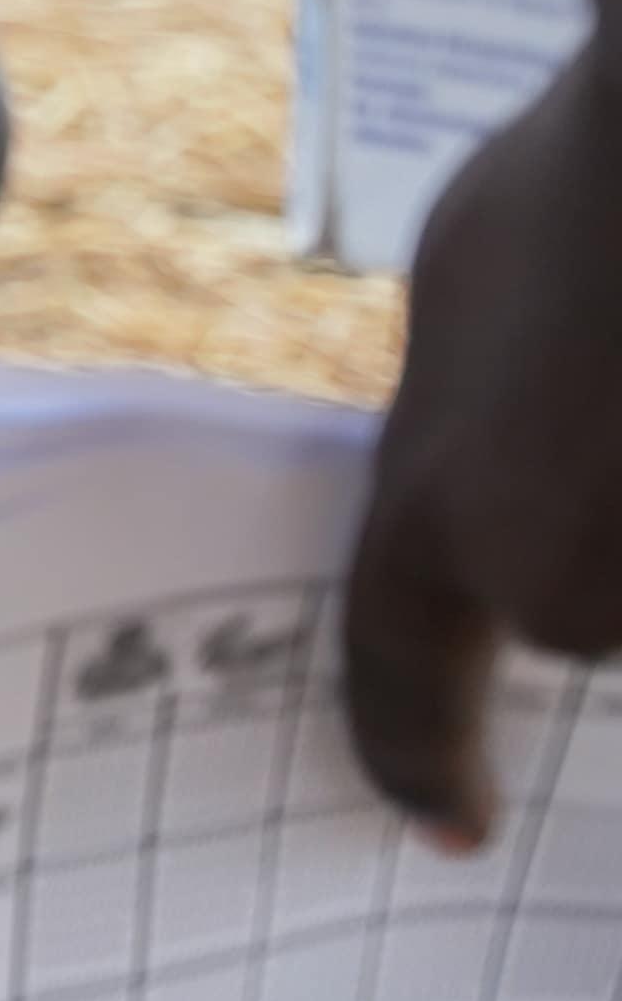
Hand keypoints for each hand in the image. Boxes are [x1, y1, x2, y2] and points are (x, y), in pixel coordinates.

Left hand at [344, 53, 621, 842]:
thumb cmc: (586, 174)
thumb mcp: (468, 286)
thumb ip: (473, 422)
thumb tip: (510, 493)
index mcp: (451, 519)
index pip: (401, 677)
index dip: (416, 757)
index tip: (447, 826)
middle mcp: (568, 592)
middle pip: (578, 618)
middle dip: (591, 529)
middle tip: (589, 410)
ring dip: (619, 482)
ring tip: (612, 370)